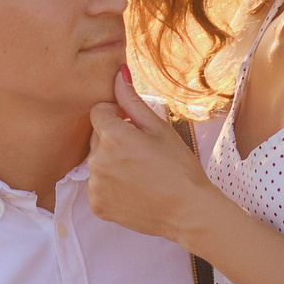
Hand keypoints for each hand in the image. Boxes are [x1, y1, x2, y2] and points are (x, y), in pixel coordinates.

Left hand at [88, 69, 226, 248]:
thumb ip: (132, 101)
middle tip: (142, 152)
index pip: (98, 111)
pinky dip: (109, 185)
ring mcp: (95, 185)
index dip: (116, 115)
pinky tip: (133, 188)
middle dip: (113, 138)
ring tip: (139, 172)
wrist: (188, 211)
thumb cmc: (179, 167)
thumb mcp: (158, 128)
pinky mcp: (96, 205)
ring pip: (95, 162)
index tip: (134, 127)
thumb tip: (117, 72)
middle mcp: (97, 161)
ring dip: (110, 161)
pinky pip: (96, 185)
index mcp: (112, 137)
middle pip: (96, 137)